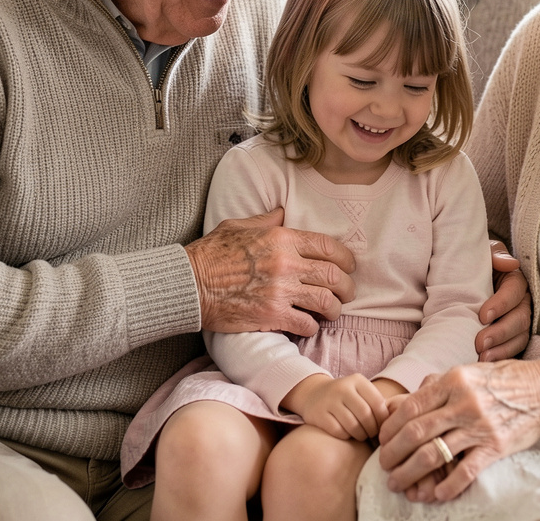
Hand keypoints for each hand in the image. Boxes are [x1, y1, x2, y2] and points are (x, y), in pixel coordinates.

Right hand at [188, 208, 355, 336]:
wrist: (191, 283)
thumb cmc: (212, 253)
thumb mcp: (239, 225)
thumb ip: (267, 220)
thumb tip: (283, 212)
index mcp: (282, 238)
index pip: (328, 246)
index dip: (345, 258)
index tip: (349, 266)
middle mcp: (287, 263)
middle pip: (333, 276)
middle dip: (346, 287)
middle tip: (347, 293)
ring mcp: (281, 291)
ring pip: (326, 302)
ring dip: (334, 309)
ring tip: (332, 312)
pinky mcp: (272, 315)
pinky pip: (305, 324)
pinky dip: (311, 327)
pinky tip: (308, 326)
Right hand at [282, 373, 390, 440]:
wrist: (313, 394)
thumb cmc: (346, 398)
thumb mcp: (361, 392)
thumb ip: (376, 403)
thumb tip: (397, 424)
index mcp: (358, 380)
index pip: (378, 403)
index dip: (383, 420)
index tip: (383, 428)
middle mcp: (343, 388)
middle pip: (366, 416)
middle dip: (372, 430)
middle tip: (373, 436)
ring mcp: (329, 401)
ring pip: (353, 426)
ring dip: (360, 435)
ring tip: (362, 436)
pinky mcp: (318, 415)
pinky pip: (339, 432)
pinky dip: (346, 436)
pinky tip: (347, 434)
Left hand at [377, 359, 539, 501]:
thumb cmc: (499, 381)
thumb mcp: (464, 374)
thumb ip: (432, 388)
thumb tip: (396, 405)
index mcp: (452, 382)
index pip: (410, 407)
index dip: (390, 428)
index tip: (381, 440)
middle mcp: (463, 403)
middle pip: (416, 433)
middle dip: (394, 453)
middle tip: (384, 465)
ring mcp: (479, 427)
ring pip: (434, 454)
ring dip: (410, 473)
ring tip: (398, 483)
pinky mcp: (496, 447)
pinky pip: (466, 471)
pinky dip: (447, 485)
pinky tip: (435, 494)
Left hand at [475, 242, 530, 360]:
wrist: (462, 280)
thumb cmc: (472, 265)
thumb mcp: (482, 254)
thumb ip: (495, 255)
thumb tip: (510, 263)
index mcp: (515, 281)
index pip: (515, 292)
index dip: (501, 304)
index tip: (482, 315)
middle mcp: (521, 302)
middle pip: (520, 319)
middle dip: (500, 332)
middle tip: (480, 343)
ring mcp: (518, 322)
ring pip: (519, 337)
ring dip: (502, 349)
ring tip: (482, 357)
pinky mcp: (511, 338)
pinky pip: (513, 350)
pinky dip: (501, 357)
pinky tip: (485, 363)